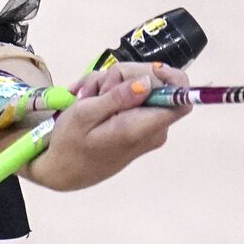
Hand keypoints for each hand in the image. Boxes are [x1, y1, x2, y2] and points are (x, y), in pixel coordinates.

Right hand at [25, 61, 191, 190]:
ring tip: (84, 96)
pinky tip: (87, 98)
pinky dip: (109, 93)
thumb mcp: (85, 115)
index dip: (171, 78)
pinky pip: (131, 99)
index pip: (181, 99)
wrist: (63, 172)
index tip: (143, 72)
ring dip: (110, 84)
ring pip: (139, 88)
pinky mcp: (136, 125)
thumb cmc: (69, 145)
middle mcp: (152, 128)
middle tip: (94, 88)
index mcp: (142, 127)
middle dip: (124, 76)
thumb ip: (118, 98)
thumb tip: (148, 82)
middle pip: (156, 86)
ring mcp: (145, 127)